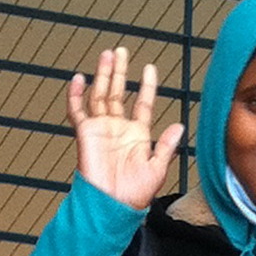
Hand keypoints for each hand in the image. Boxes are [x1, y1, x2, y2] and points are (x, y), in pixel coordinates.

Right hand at [68, 47, 185, 210]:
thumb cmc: (135, 194)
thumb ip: (165, 145)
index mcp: (137, 135)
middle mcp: (118, 128)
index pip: (144, 103)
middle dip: (121, 72)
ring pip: (101, 95)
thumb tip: (179, 125)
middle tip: (122, 51)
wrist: (111, 205)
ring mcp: (101, 129)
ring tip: (107, 55)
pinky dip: (76, 95)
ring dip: (103, 75)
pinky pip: (77, 110)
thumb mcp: (157, 168)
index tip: (149, 68)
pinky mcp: (85, 134)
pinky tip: (79, 78)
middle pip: (120, 93)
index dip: (148, 85)